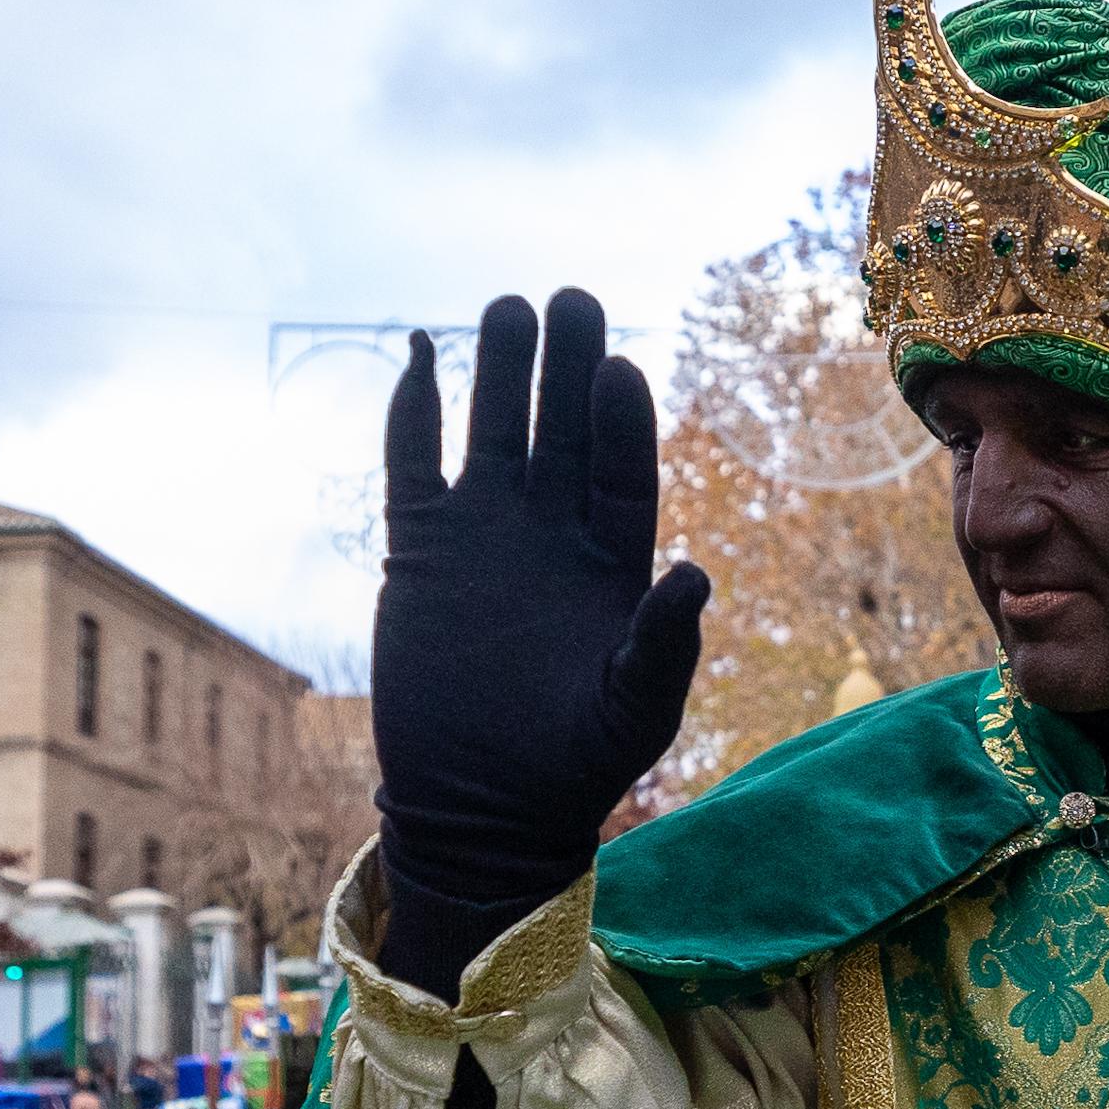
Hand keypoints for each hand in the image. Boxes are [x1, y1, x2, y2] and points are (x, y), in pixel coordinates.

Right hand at [370, 290, 709, 959]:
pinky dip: (414, 412)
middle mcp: (552, 530)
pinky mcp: (419, 551)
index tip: (617, 370)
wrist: (482, 808)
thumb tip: (695, 571)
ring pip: (491, 430)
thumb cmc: (576, 765)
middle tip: (572, 300)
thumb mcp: (636, 711)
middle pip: (561, 427)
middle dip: (565, 366)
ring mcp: (484, 534)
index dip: (620, 420)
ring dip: (497, 371)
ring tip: (505, 309)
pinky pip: (413, 466)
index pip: (623, 468)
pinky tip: (421, 354)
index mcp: (614, 557)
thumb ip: (664, 643)